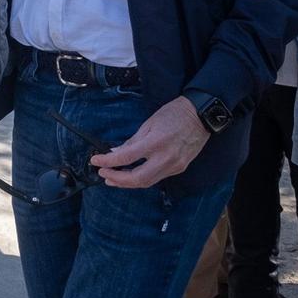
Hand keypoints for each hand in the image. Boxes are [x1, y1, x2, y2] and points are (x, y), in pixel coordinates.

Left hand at [90, 96, 209, 188]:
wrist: (201, 116)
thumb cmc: (174, 114)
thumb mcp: (149, 123)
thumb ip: (132, 141)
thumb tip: (115, 153)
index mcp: (156, 142)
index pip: (126, 158)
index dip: (108, 162)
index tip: (96, 161)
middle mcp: (165, 157)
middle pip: (137, 179)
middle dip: (116, 179)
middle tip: (103, 174)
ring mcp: (174, 166)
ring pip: (147, 182)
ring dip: (127, 183)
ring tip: (113, 179)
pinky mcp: (179, 168)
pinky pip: (157, 178)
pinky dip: (142, 178)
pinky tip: (132, 175)